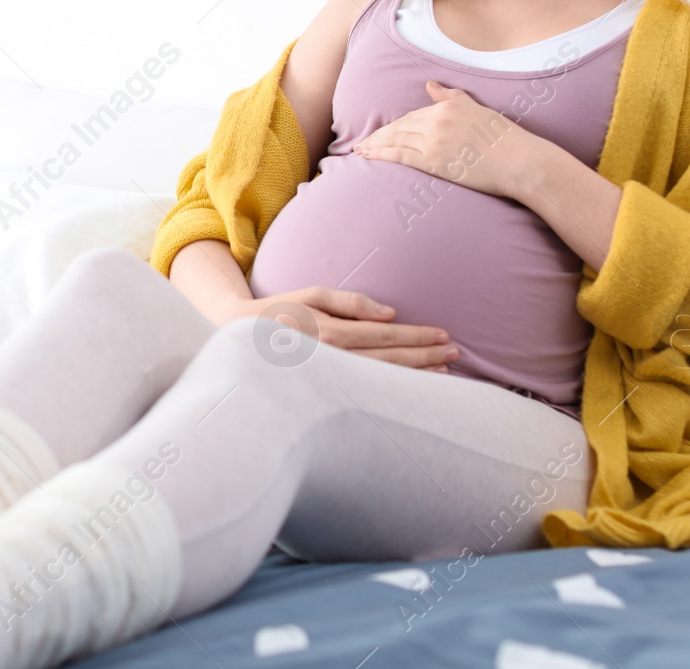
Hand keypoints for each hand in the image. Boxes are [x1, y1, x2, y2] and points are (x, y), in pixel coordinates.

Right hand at [219, 288, 456, 371]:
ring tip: (445, 372)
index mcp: (330, 335)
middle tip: (456, 354)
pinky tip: (412, 388)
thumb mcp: (309, 296)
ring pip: (382, 381)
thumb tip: (390, 313)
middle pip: (390, 362)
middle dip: (426, 357)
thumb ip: (349, 301)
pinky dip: (393, 390)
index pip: (386, 337)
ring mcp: (328, 382)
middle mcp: (332, 363)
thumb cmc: (275, 313)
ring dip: (416, 377)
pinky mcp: (324, 394)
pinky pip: (367, 392)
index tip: (445, 336)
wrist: (233, 343)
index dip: (418, 337)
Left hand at [350, 80, 544, 200]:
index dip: (394, 125)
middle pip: (400, 127)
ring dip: (375, 145)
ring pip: (396, 140)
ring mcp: (434, 141)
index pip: (413, 116)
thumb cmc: (505, 139)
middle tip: (362, 142)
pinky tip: (368, 156)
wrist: (521, 161)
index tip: (381, 131)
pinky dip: (381, 154)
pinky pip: (400, 156)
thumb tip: (429, 85)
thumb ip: (451, 97)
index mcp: (448, 107)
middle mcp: (438, 120)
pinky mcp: (434, 161)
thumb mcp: (478, 110)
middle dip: (379, 135)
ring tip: (360, 150)